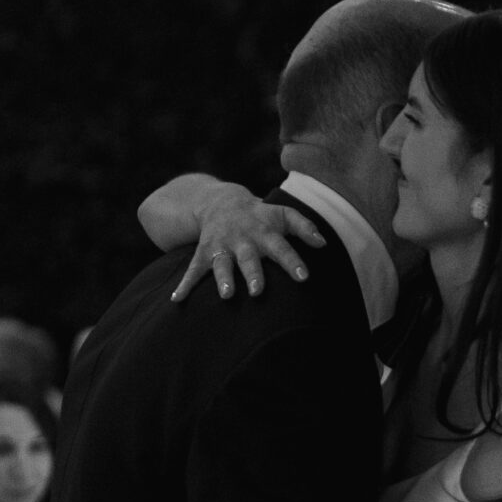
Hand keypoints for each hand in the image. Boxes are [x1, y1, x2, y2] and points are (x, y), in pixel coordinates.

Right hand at [135, 173, 329, 300]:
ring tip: (227, 296)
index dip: (293, 262)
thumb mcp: (283, 215)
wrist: (221, 201)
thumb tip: (324, 243)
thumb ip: (304, 227)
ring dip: (224, 279)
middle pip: (249, 258)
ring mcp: (222, 246)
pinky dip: (184, 284)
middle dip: (253, 274)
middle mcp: (243, 240)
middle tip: (259, 292)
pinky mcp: (204, 252)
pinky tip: (177, 300)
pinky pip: (193, 269)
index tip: (304, 277)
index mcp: (265, 232)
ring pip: (222, 264)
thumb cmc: (261, 215)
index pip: (282, 247)